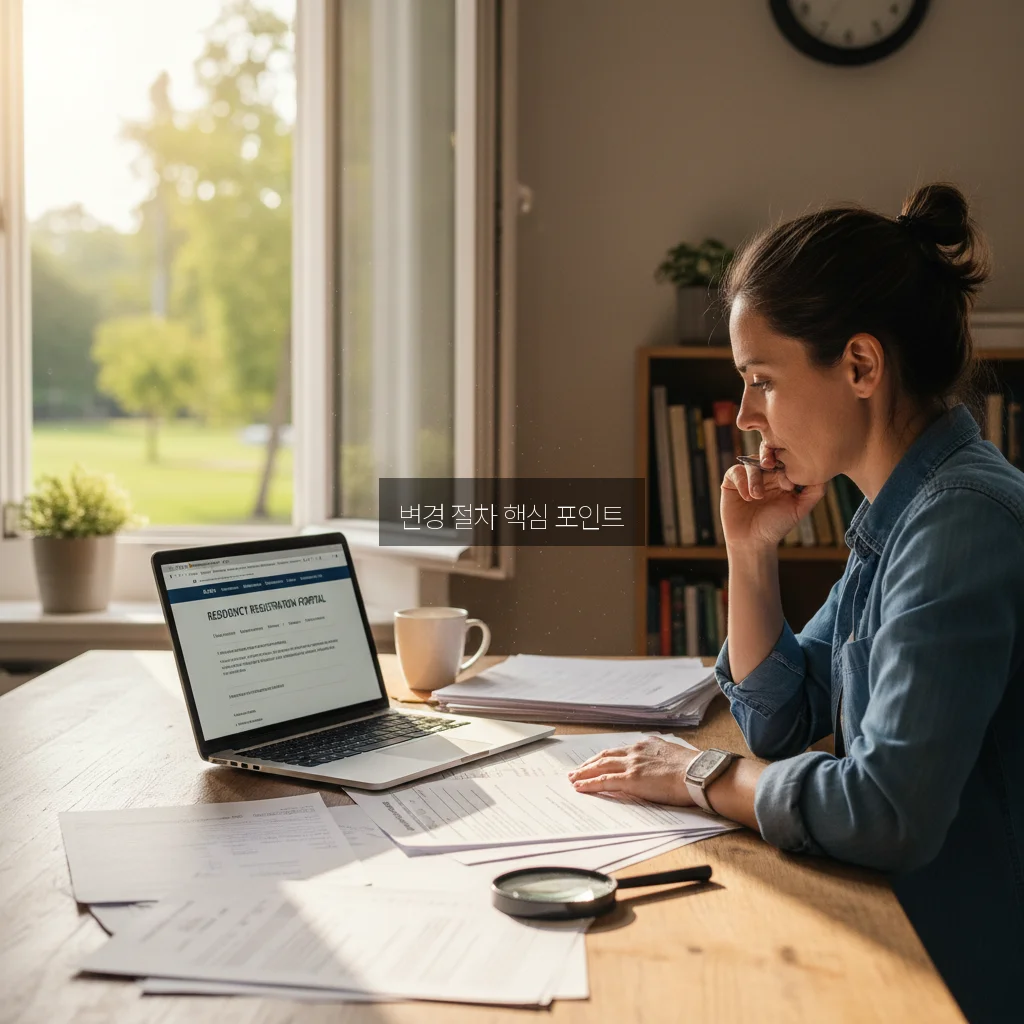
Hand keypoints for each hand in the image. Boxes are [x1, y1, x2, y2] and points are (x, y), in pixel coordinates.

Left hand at [567, 736, 699, 805]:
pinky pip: (604, 781)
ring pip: (600, 766)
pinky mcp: (631, 779)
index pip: (620, 751)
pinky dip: (590, 783)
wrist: (699, 773)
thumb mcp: (675, 754)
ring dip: (584, 772)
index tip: (598, 761)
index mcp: (647, 745)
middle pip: (605, 756)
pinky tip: (580, 787)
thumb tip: (662, 764)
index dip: (606, 757)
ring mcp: (632, 764)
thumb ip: (662, 757)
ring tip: (573, 778)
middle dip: (589, 763)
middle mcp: (636, 751)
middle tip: (577, 769)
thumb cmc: (694, 769)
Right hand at [721, 442, 825, 550]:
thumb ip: (814, 492)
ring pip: (752, 464)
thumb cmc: (776, 526)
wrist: (753, 542)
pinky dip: (742, 482)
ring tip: (757, 496)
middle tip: (772, 472)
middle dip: (770, 463)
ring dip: (755, 478)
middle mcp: (765, 474)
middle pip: (767, 457)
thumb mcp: (799, 509)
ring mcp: (747, 477)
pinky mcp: (731, 482)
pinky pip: (736, 472)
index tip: (789, 486)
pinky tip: (748, 498)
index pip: (785, 460)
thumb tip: (826, 473)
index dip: (787, 467)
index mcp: (781, 476)